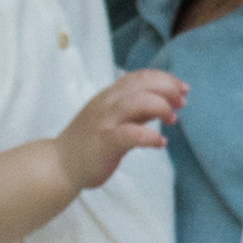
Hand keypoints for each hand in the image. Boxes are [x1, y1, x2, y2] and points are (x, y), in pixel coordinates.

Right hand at [55, 65, 185, 194]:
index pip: (140, 76)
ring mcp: (105, 121)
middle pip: (142, 84)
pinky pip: (133, 134)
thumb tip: (164, 102)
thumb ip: (136, 110)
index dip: (165, 79)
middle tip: (182, 102)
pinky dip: (151, 137)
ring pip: (138, 102)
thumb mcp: (113, 119)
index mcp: (109, 95)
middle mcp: (107, 103)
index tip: (182, 88)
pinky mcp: (105, 142)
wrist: (60, 165)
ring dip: (161, 107)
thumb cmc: (89, 143)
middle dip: (168, 88)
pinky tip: (160, 143)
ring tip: (173, 119)